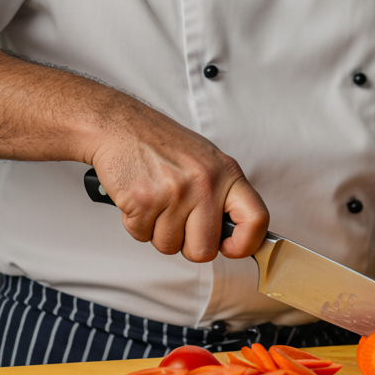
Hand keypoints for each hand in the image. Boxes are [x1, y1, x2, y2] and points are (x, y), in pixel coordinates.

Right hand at [88, 101, 268, 262]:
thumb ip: (222, 194)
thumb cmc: (161, 143)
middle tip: (178, 224)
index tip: (230, 247)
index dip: (245, 244)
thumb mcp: (206, 160)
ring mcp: (174, 193)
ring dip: (157, 232)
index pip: (256, 219)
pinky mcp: (144, 200)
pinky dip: (136, 224)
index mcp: (226, 173)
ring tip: (155, 202)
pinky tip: (138, 199)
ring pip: (169, 246)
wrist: (119, 125)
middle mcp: (204, 183)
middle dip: (188, 246)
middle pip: (205, 249)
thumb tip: (236, 234)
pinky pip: (141, 236)